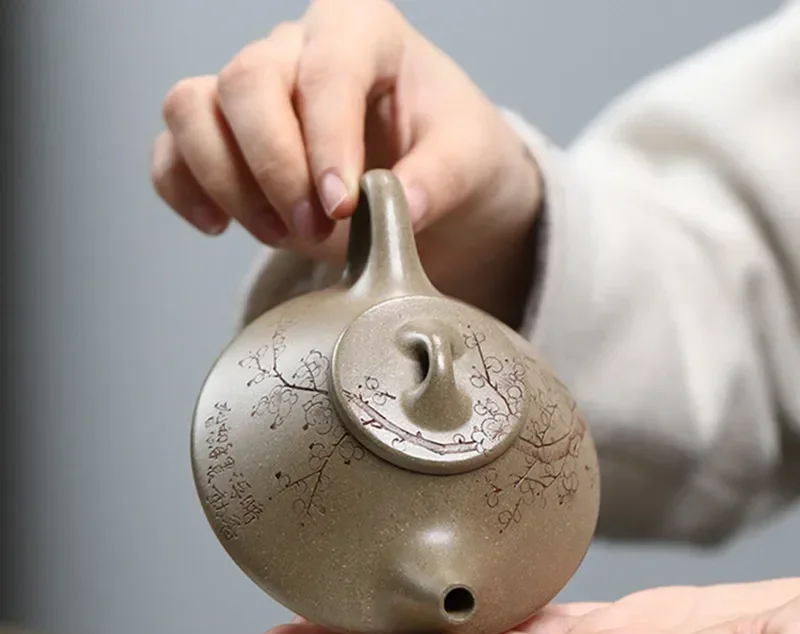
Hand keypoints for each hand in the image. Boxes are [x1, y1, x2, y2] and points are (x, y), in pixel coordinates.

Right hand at [150, 0, 540, 326]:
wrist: (429, 176)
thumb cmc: (449, 152)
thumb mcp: (470, 161)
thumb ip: (440, 178)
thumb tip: (403, 207)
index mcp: (363, 32)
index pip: (327, 69)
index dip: (326, 140)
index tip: (342, 206)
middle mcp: (297, 49)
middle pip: (246, 82)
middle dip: (275, 168)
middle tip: (315, 229)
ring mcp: (253, 90)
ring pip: (192, 110)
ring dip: (227, 183)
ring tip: (281, 234)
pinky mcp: (225, 137)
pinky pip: (172, 150)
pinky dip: (182, 190)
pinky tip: (220, 225)